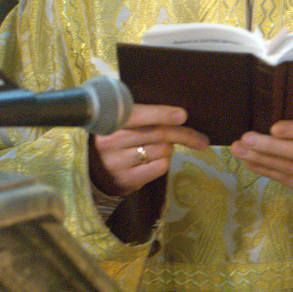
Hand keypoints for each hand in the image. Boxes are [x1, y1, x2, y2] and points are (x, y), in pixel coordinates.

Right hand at [90, 104, 208, 196]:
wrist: (90, 168)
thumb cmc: (111, 136)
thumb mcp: (116, 119)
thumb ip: (137, 112)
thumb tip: (175, 111)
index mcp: (109, 121)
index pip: (138, 115)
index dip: (161, 114)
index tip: (182, 115)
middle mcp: (112, 142)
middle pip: (158, 134)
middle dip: (184, 135)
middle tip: (202, 139)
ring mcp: (119, 162)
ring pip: (162, 150)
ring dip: (169, 147)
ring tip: (160, 146)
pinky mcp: (127, 180)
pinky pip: (159, 167)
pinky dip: (164, 161)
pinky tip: (155, 159)